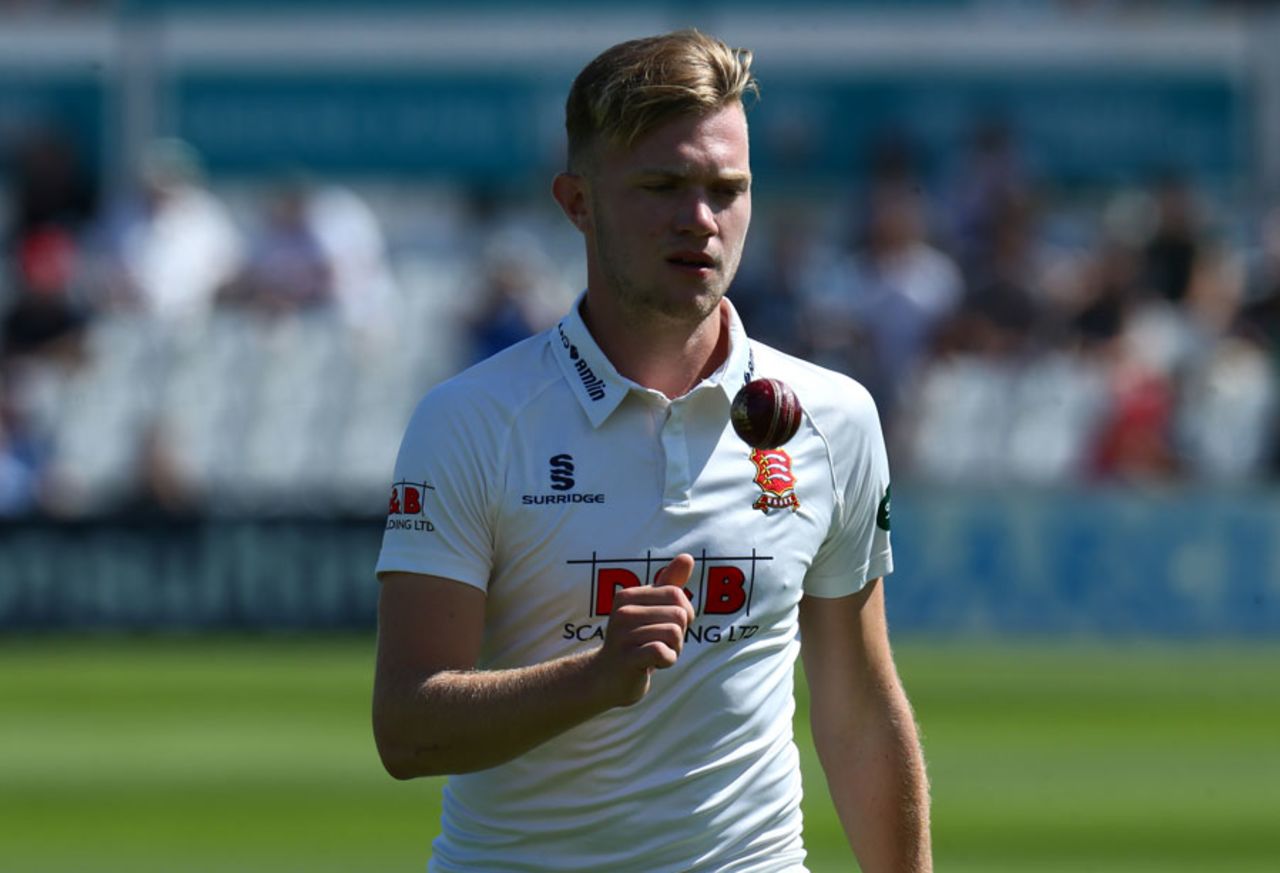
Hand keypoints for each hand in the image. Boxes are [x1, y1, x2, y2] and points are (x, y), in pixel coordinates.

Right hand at [591, 553, 696, 707]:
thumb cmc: (636, 641)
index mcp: (628, 595)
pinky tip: (655, 664)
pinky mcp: (627, 658)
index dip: (683, 615)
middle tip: (659, 644)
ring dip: (673, 650)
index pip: (677, 595)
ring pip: (674, 633)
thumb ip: (669, 583)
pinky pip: (661, 651)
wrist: (607, 678)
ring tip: (654, 655)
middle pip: (679, 614)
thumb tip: (687, 557)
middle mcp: (622, 611)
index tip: (665, 627)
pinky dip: (667, 660)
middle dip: (679, 634)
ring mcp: (622, 635)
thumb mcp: (653, 609)